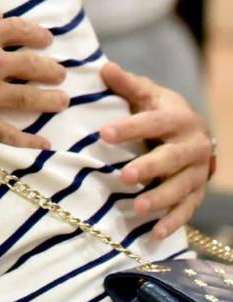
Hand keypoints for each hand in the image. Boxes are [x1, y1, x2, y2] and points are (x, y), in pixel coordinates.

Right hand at [0, 0, 67, 149]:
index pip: (24, 32)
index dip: (40, 36)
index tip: (47, 41)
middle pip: (36, 68)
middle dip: (52, 71)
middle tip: (59, 74)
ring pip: (31, 100)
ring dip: (51, 100)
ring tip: (62, 101)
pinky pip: (9, 133)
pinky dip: (30, 140)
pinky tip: (44, 142)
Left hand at [98, 61, 211, 238]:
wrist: (192, 130)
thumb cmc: (159, 109)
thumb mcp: (146, 93)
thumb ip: (126, 84)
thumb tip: (104, 67)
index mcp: (178, 117)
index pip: (153, 122)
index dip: (129, 128)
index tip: (103, 134)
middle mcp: (193, 145)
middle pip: (171, 158)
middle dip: (149, 167)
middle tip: (124, 176)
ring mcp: (197, 171)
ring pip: (181, 187)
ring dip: (160, 198)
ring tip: (137, 207)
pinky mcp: (197, 191)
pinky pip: (187, 209)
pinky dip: (173, 222)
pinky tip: (155, 234)